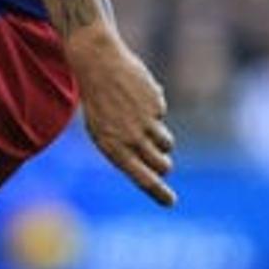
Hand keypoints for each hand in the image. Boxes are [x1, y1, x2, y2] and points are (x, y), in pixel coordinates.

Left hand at [66, 25, 174, 207]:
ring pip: (167, 144)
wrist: (98, 66)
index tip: (171, 202)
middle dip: (163, 166)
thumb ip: (125, 151)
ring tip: (143, 127)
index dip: (158, 192)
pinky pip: (162, 116)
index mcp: (112, 148)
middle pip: (162, 165)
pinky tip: (137, 99)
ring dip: (161, 142)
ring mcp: (146, 122)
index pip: (141, 178)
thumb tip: (152, 169)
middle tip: (161, 164)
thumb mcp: (102, 132)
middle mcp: (131, 138)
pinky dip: (153, 111)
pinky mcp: (157, 105)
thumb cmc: (97, 104)